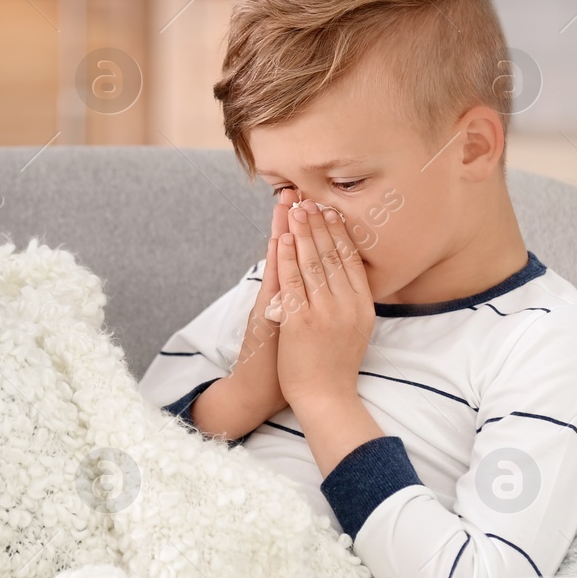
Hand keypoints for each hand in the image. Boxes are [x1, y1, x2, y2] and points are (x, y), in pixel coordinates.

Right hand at [227, 188, 293, 416]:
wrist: (260, 391)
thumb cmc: (284, 362)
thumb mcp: (292, 326)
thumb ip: (299, 301)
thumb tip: (316, 282)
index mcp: (287, 296)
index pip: (295, 253)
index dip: (298, 227)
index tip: (306, 199)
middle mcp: (278, 294)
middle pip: (286, 249)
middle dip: (290, 219)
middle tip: (293, 187)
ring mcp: (272, 303)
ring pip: (279, 259)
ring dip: (281, 228)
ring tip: (284, 200)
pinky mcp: (267, 316)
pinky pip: (274, 283)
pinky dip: (278, 260)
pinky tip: (280, 238)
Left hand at [275, 199, 374, 411]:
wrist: (324, 398)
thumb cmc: (337, 365)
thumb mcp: (358, 330)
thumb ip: (355, 302)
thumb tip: (353, 275)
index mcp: (364, 306)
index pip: (352, 260)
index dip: (341, 232)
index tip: (332, 211)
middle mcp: (347, 306)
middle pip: (332, 255)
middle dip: (320, 224)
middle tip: (310, 200)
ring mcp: (324, 312)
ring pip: (313, 262)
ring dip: (303, 232)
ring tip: (295, 209)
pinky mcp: (300, 321)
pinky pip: (293, 280)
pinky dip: (288, 256)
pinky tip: (283, 238)